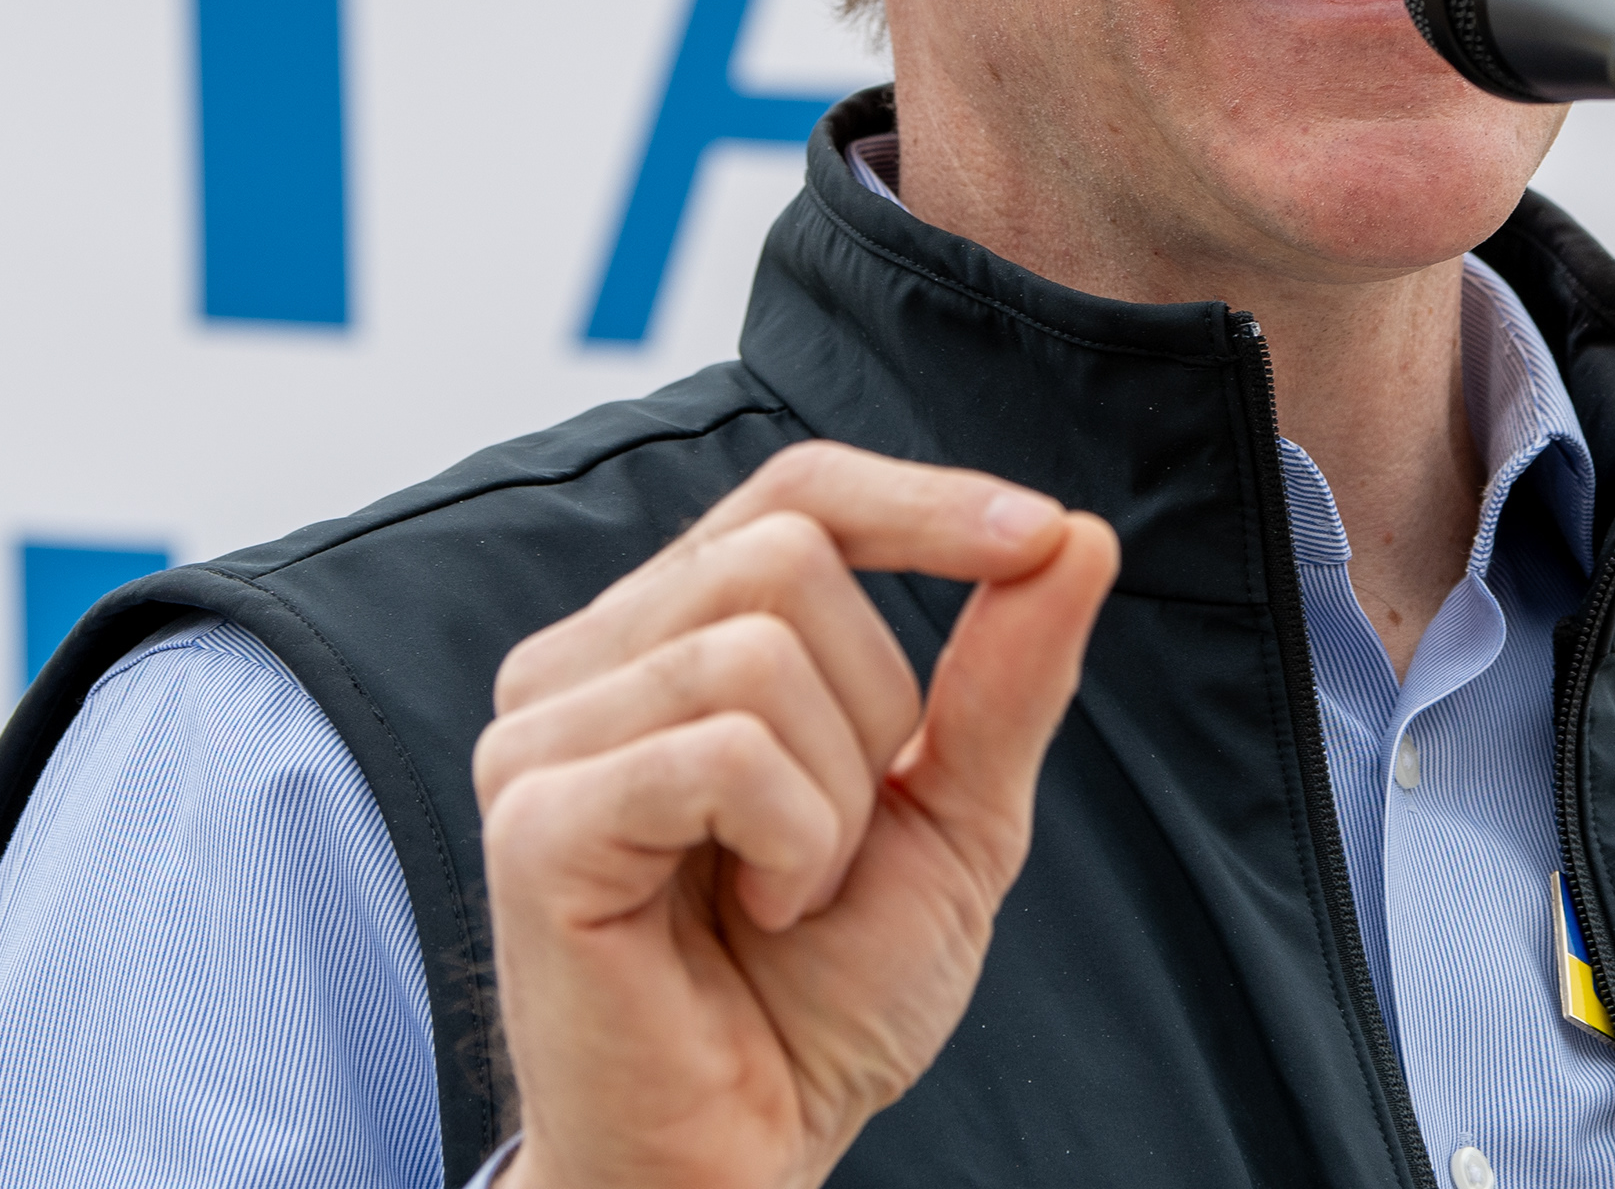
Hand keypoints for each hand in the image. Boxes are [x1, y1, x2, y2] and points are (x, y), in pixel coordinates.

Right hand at [475, 441, 1120, 1188]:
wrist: (748, 1157)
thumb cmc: (821, 998)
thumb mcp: (954, 819)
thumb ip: (1005, 679)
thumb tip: (1079, 534)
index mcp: (665, 638)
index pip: (795, 492)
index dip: (922, 500)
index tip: (1036, 539)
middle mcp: (579, 663)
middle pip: (788, 557)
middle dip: (876, 708)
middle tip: (833, 844)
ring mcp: (537, 738)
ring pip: (759, 649)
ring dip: (833, 797)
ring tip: (787, 891)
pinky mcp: (535, 822)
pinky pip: (722, 750)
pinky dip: (791, 841)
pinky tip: (756, 914)